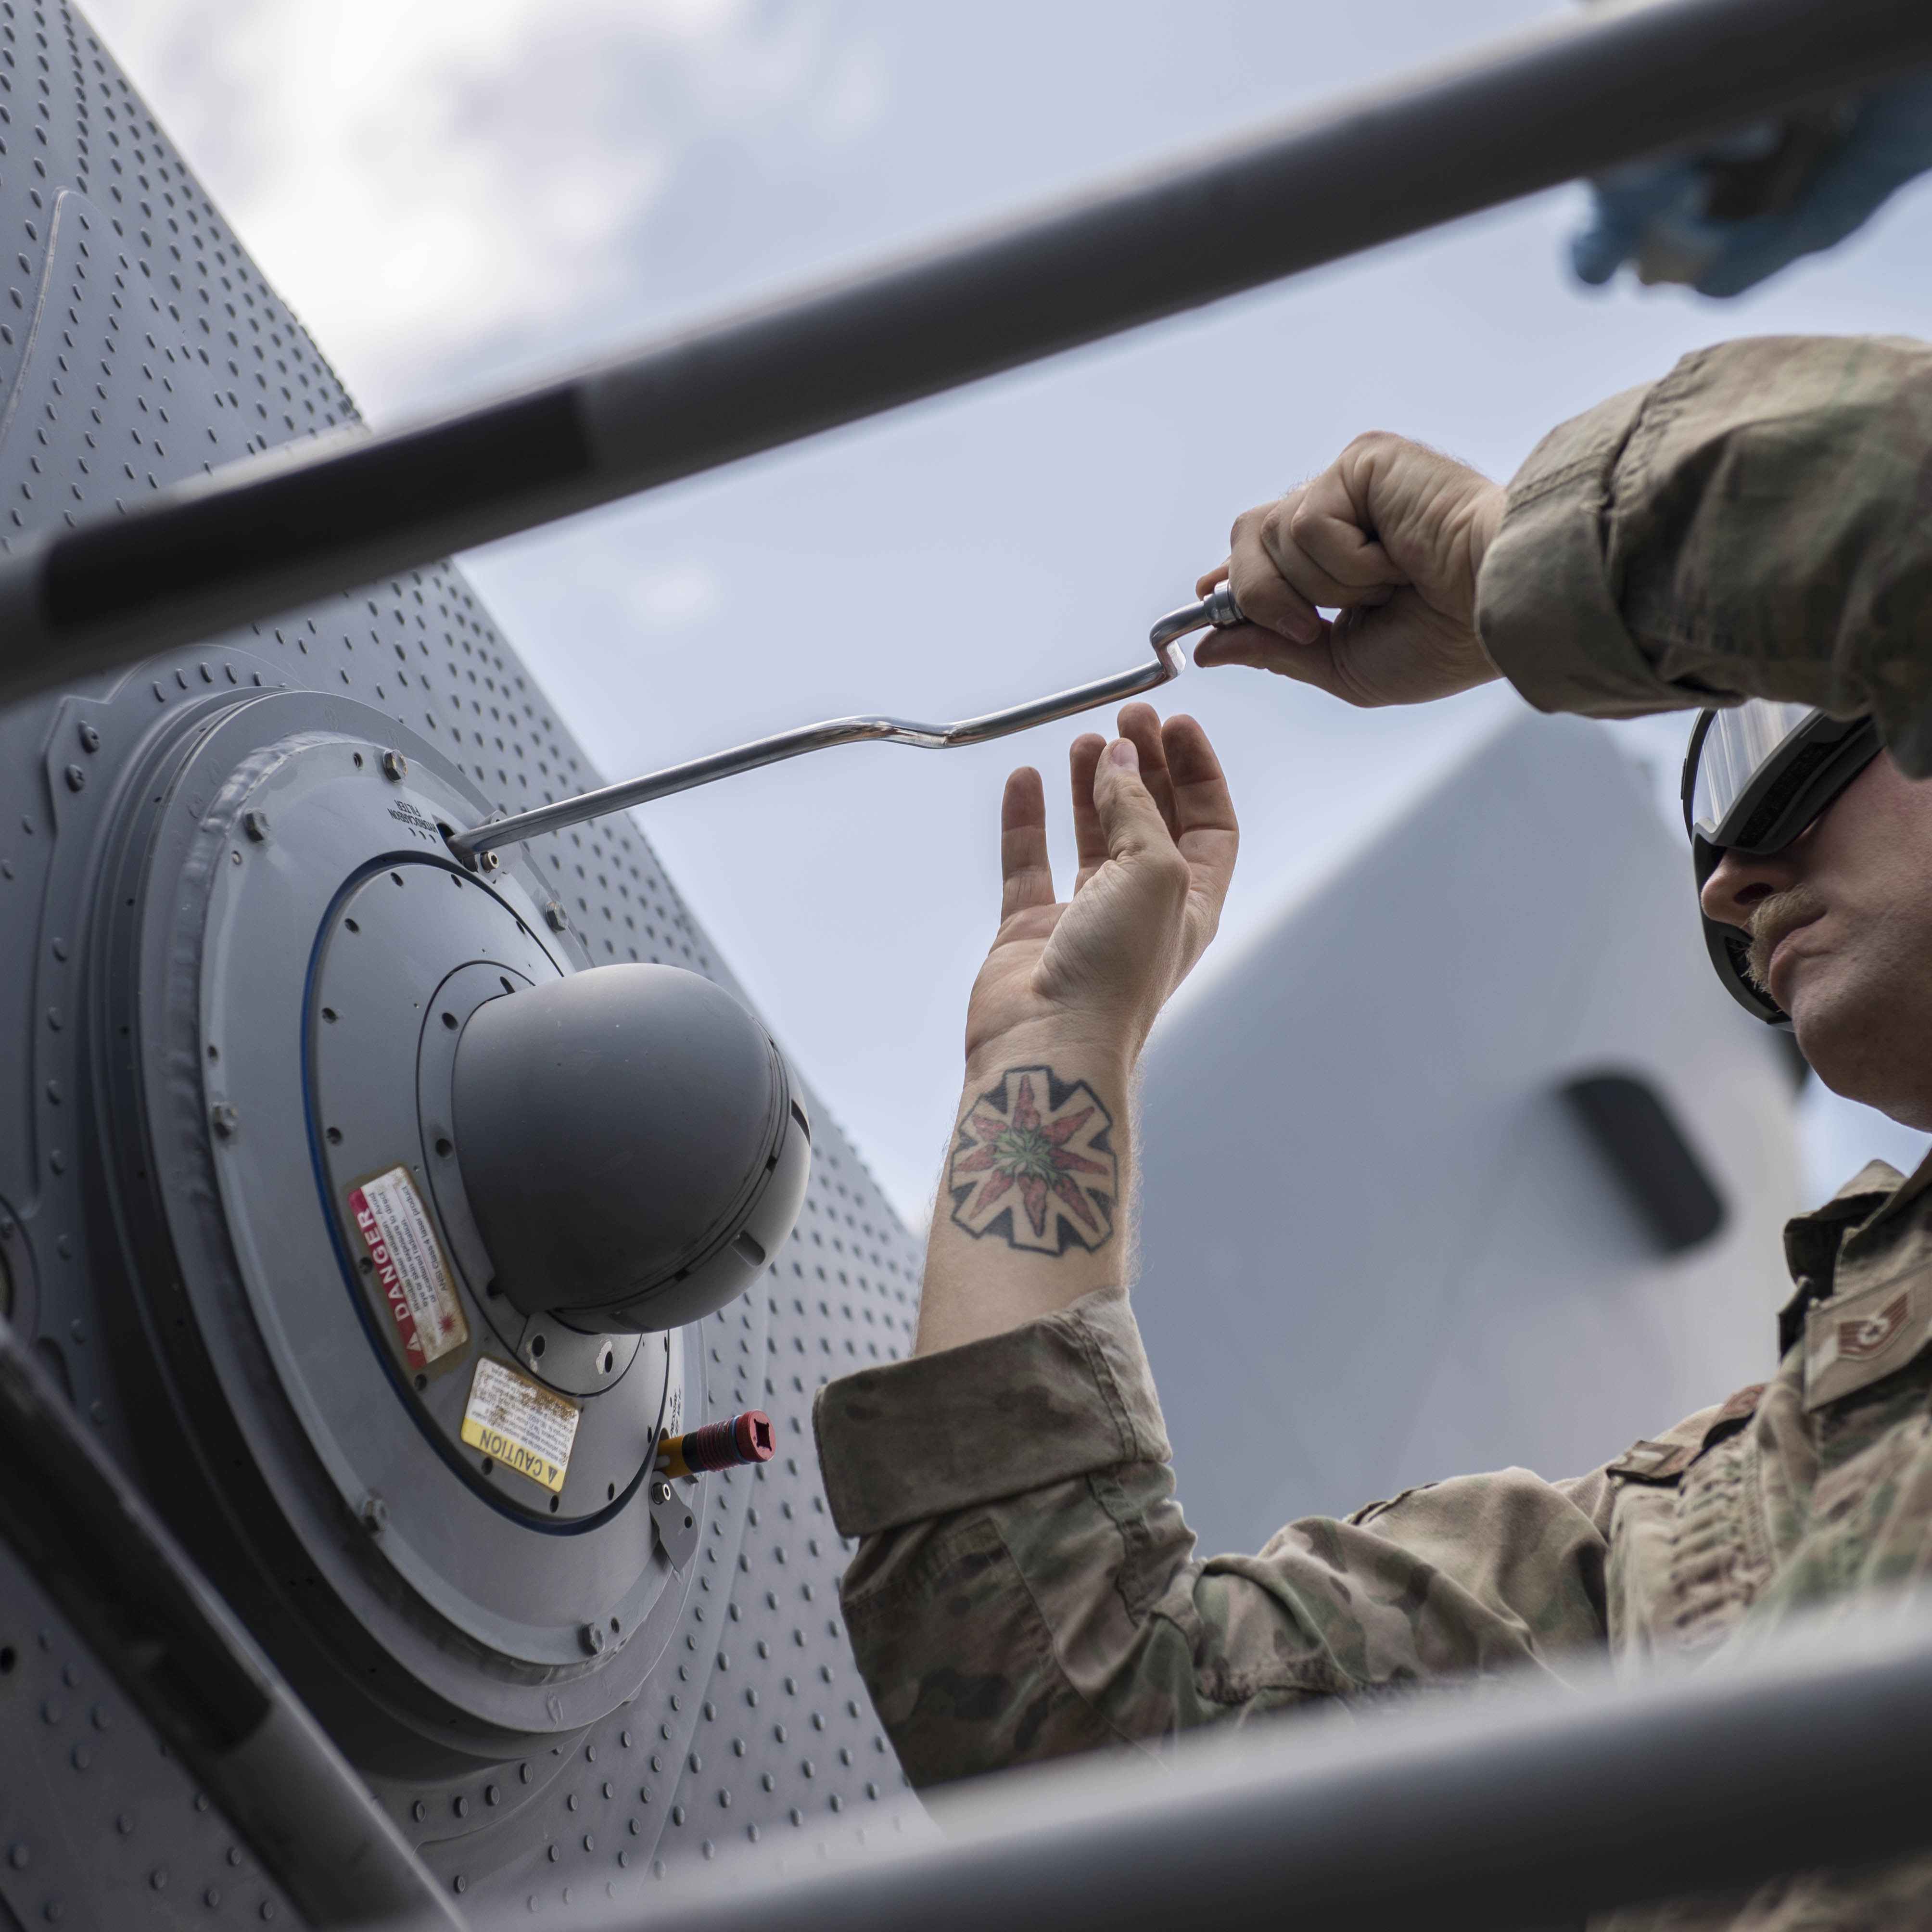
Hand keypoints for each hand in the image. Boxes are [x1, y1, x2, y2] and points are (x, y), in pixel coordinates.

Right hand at [962, 704, 1237, 1077]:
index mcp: (1190, 901)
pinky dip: (1027, 819)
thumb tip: (1120, 758)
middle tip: (1127, 718)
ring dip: (1089, 786)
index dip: (1197, 772)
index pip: (1209, 823)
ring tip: (1083, 741)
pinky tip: (1026, 781)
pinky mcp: (1032, 928)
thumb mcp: (1153, 871)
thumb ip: (1134, 808)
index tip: (1176, 724)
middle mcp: (1142, 907)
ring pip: (1091, 836)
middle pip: (1150, 821)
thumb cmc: (1117, 975)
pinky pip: (1028, 862)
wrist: (1051, 1042)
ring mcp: (1086, 918)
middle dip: (1143, 766)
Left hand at [1193, 432, 1504, 707]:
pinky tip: (1395, 557)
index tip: (1206, 598)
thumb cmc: (1446, 640)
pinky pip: (1307, 520)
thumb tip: (1208, 648)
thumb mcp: (1343, 666)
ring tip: (1386, 583)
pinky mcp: (1364, 459)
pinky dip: (1346, 559)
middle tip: (1313, 622)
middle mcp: (1341, 512)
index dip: (1230, 577)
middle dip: (1264, 594)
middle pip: (1246, 538)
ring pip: (1270, 534)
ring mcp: (1351, 482)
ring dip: (1322, 583)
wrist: (1499, 610)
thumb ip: (1273, 651)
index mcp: (1339, 558)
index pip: (1260, 553)